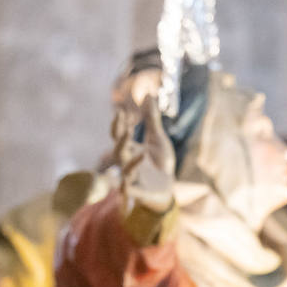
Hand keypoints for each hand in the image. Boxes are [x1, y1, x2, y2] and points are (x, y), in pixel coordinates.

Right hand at [114, 95, 176, 211]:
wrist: (167, 187)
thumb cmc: (159, 162)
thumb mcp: (157, 138)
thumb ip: (151, 119)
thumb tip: (148, 94)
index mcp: (130, 149)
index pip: (119, 135)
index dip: (119, 124)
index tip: (121, 111)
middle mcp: (127, 162)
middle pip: (119, 151)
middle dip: (122, 139)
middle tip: (127, 126)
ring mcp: (134, 178)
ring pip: (127, 171)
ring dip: (131, 162)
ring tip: (142, 153)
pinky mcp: (141, 192)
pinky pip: (131, 191)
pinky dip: (126, 188)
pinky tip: (124, 185)